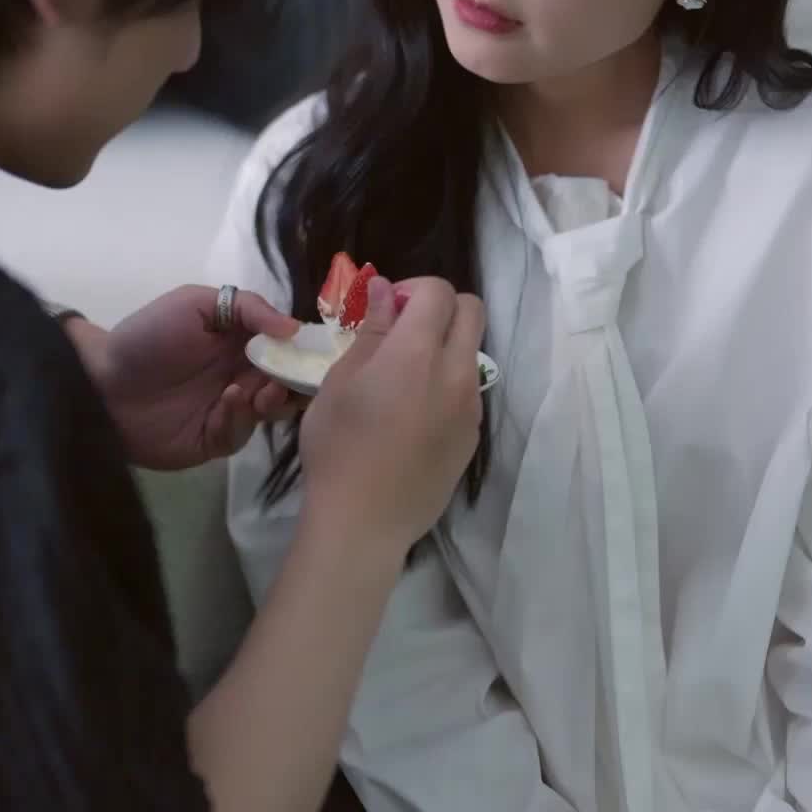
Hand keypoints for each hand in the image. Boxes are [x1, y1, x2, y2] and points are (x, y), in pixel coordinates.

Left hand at [91, 286, 300, 469]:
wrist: (100, 384)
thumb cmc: (146, 337)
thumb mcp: (193, 303)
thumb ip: (247, 307)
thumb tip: (294, 328)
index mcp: (243, 341)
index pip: (288, 347)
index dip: (305, 349)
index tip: (319, 351)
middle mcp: (243, 375)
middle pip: (289, 381)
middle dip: (296, 379)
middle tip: (290, 376)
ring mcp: (231, 409)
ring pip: (272, 410)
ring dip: (273, 398)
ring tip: (259, 390)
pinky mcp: (216, 438)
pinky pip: (241, 433)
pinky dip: (240, 417)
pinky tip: (227, 401)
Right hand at [297, 274, 484, 550]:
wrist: (364, 521)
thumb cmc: (338, 447)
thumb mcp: (340, 381)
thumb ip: (370, 330)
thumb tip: (384, 290)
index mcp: (418, 353)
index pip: (439, 292)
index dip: (412, 290)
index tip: (386, 311)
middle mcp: (456, 373)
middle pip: (471, 311)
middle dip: (440, 308)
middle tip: (402, 331)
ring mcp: (470, 407)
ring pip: (473, 351)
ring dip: (445, 346)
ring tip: (404, 378)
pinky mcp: (472, 436)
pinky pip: (469, 391)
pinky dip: (448, 383)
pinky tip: (412, 414)